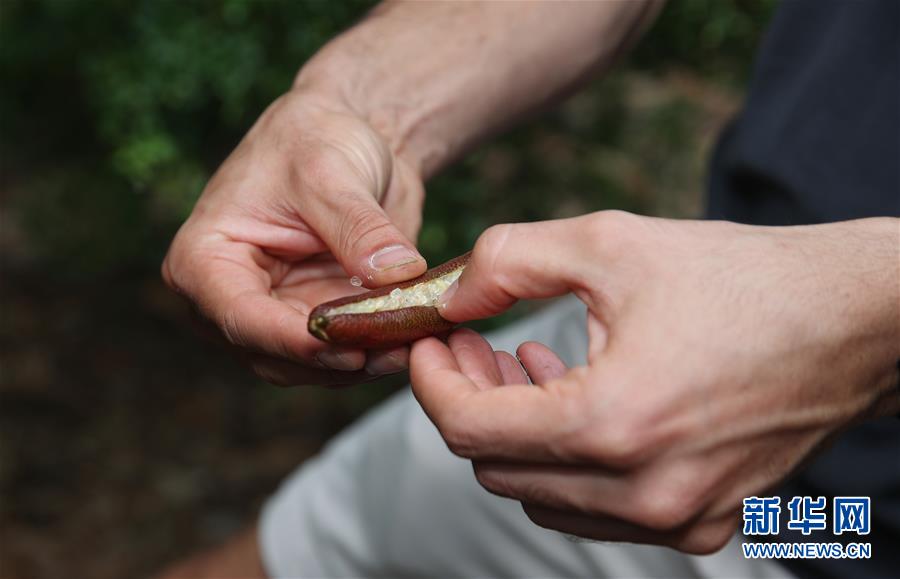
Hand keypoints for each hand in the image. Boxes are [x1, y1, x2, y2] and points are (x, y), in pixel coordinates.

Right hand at [163, 89, 428, 384]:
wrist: (350, 138)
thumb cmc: (318, 138)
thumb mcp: (332, 171)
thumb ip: (359, 228)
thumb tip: (394, 276)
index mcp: (205, 259)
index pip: (240, 318)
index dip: (295, 342)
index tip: (349, 351)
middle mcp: (229, 299)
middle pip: (275, 356)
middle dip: (337, 359)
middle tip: (399, 349)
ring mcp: (272, 317)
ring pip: (311, 368)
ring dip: (363, 363)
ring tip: (416, 342)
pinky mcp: (313, 324)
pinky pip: (341, 355)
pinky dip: (376, 352)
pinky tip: (415, 338)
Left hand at [411, 212, 899, 552]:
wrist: (852, 320)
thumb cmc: (739, 276)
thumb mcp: (609, 242)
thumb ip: (507, 262)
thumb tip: (447, 298)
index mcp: (614, 423)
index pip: (468, 429)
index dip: (430, 382)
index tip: (426, 343)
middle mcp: (644, 491)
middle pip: (497, 468)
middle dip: (468, 400)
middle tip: (470, 343)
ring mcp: (675, 516)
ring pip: (540, 494)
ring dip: (515, 432)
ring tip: (521, 363)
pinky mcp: (700, 521)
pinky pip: (594, 507)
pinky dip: (565, 458)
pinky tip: (574, 394)